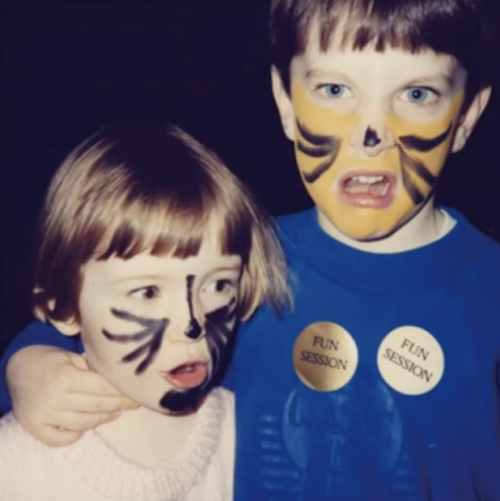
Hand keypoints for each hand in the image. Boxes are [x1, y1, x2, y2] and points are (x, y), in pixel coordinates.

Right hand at [6, 346, 137, 445]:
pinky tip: (86, 428)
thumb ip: (92, 370)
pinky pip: (59, 439)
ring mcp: (44, 415)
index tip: (136, 395)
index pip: (102, 388)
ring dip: (102, 420)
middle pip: (96, 406)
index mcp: (66, 377)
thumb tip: (119, 383)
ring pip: (82, 424)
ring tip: (115, 413)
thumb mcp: (72, 357)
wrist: (17, 368)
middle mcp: (55, 398)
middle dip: (118, 406)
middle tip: (133, 404)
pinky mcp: (34, 427)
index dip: (122, 393)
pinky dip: (74, 436)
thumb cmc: (51, 360)